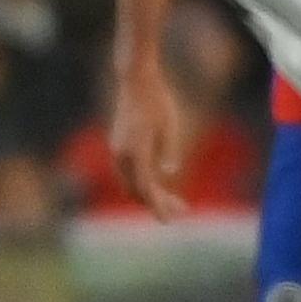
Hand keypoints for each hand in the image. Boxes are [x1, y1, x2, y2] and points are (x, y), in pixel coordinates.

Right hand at [102, 59, 191, 218]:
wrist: (135, 81)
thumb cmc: (157, 101)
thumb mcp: (169, 125)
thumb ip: (168, 151)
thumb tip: (169, 174)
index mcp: (135, 152)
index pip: (146, 188)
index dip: (157, 206)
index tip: (169, 220)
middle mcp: (121, 155)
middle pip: (138, 190)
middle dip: (158, 203)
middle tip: (182, 210)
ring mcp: (117, 152)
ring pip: (132, 184)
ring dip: (152, 194)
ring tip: (176, 201)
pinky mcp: (119, 148)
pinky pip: (130, 175)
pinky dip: (144, 184)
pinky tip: (161, 186)